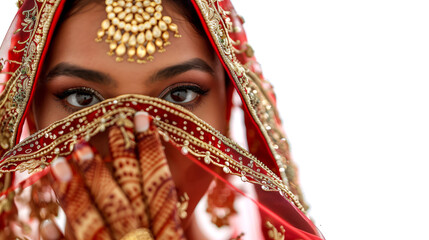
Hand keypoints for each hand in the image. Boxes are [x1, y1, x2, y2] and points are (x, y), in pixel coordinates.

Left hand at [48, 111, 184, 239]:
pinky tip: (47, 223)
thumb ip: (173, 212)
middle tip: (88, 138)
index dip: (151, 149)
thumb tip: (181, 177)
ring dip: (73, 192)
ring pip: (91, 222)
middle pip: (119, 200)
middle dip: (101, 168)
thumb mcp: (183, 239)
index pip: (159, 184)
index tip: (143, 117)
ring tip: (59, 163)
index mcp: (168, 232)